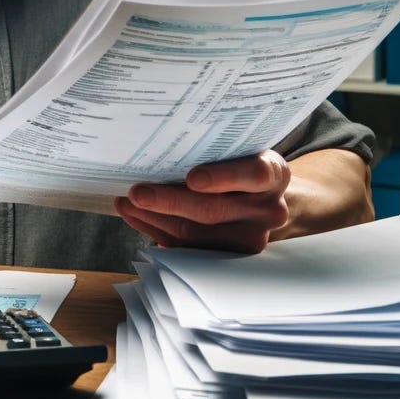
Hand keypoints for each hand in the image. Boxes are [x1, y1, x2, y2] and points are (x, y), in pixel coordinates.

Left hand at [113, 150, 290, 253]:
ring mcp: (250, 238)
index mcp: (273, 174)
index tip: (192, 178)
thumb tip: (162, 141)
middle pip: (214, 209)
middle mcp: (267, 209)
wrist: (266, 200)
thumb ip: (215, 148)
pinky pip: (186, 248)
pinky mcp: (229, 257)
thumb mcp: (242, 150)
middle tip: (137, 193)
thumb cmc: (242, 165)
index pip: (254, 174)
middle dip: (171, 201)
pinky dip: (155, 230)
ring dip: (154, 218)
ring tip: (126, 202)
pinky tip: (136, 215)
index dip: (223, 177)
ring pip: (195, 233)